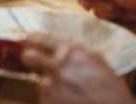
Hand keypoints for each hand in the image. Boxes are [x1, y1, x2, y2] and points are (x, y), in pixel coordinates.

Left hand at [20, 34, 135, 103]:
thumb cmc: (110, 89)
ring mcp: (52, 87)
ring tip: (68, 92)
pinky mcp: (48, 103)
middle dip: (28, 58)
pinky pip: (44, 98)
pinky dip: (53, 100)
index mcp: (71, 52)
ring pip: (38, 81)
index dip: (31, 39)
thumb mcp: (96, 60)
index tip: (26, 40)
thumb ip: (74, 52)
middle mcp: (58, 67)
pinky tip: (68, 101)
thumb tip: (56, 47)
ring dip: (49, 85)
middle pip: (28, 56)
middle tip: (32, 62)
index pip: (41, 39)